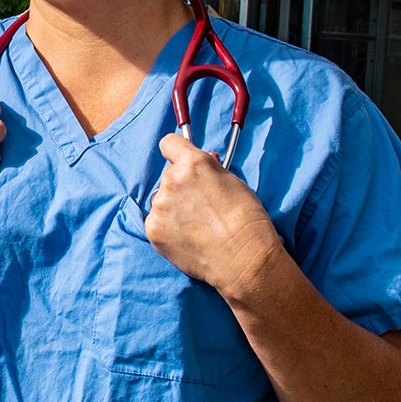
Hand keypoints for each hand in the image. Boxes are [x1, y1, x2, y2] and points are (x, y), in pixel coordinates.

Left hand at [145, 133, 281, 296]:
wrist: (243, 258)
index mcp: (193, 163)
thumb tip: (203, 161)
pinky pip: (157, 222)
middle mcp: (172, 180)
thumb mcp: (234, 182)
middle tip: (200, 206)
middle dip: (181, 186)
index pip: (169, 143)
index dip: (176, 152)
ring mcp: (160, 206)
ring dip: (173, 208)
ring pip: (161, 200)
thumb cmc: (246, 220)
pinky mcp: (154, 230)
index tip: (180, 161)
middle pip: (168, 176)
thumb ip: (211, 170)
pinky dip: (168, 228)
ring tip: (196, 226)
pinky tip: (188, 238)